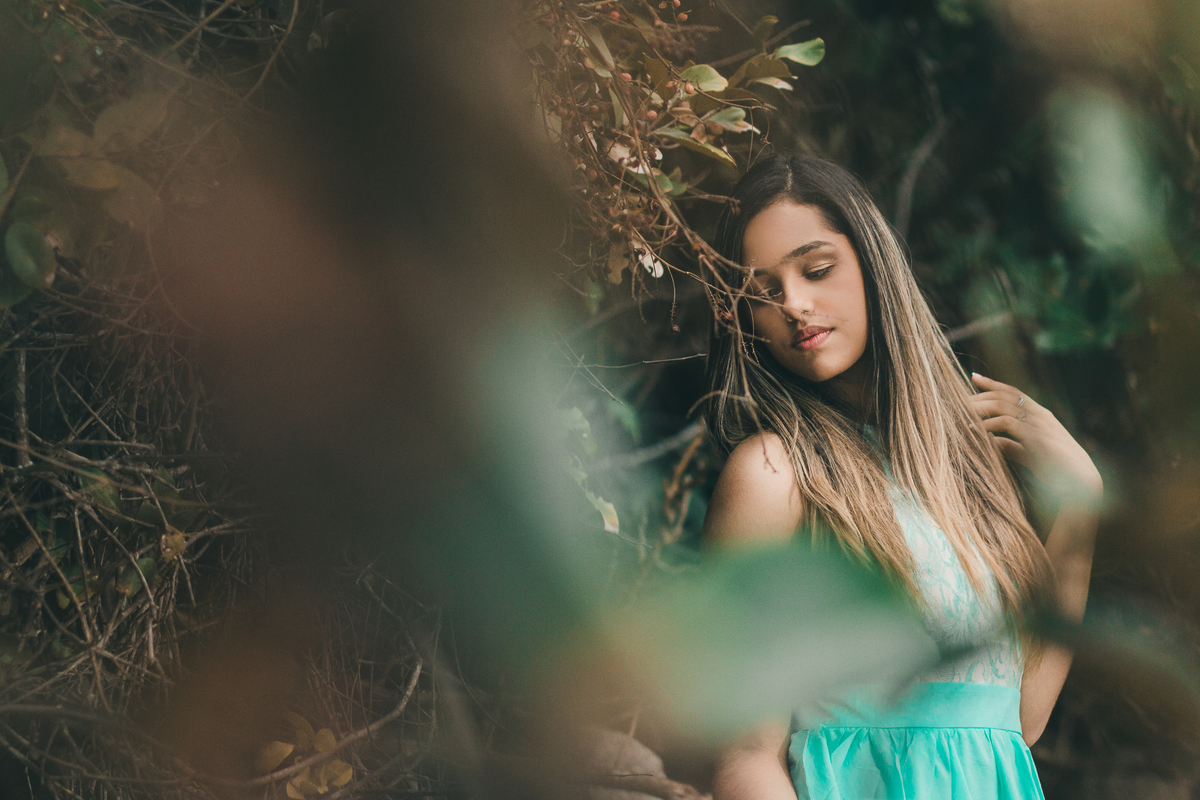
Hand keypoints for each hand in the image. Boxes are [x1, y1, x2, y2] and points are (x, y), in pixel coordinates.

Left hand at [968, 373, 1102, 508]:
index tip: (974, 376)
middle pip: (1005, 396)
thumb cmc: (1056, 471)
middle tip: (957, 398)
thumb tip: (991, 441)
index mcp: (1041, 416)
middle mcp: (1041, 415)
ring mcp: (1041, 425)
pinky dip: (988, 425)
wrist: (1082, 485)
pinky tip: (973, 429)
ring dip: (980, 407)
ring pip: (1004, 406)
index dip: (993, 384)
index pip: (1014, 393)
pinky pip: (1007, 424)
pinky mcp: (1037, 438)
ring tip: (960, 412)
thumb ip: (1011, 446)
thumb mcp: (1029, 454)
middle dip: (980, 395)